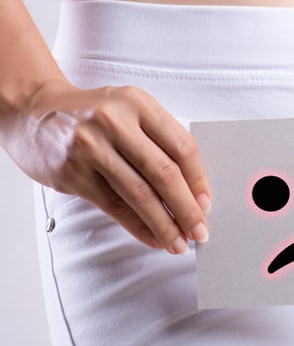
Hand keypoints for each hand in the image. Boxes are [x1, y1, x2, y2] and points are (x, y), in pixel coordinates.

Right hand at [9, 79, 210, 253]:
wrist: (34, 111)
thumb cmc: (92, 115)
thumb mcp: (130, 110)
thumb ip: (160, 139)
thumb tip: (194, 189)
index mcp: (137, 103)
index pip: (181, 146)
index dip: (199, 180)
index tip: (207, 203)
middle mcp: (114, 122)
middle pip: (164, 174)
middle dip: (187, 209)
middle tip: (200, 231)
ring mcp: (90, 148)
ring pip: (140, 195)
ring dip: (164, 225)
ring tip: (179, 242)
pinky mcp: (73, 173)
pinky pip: (114, 207)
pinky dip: (138, 227)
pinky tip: (153, 238)